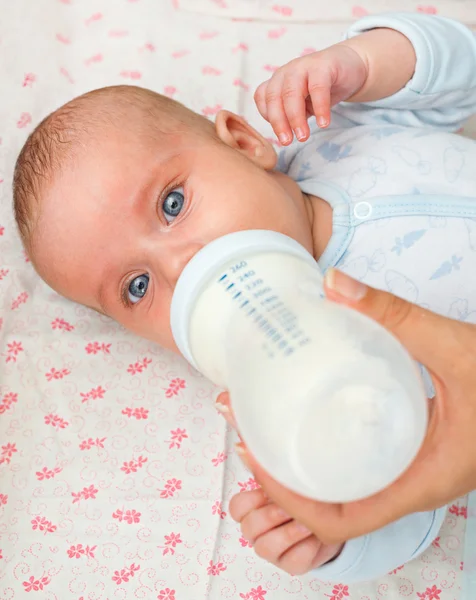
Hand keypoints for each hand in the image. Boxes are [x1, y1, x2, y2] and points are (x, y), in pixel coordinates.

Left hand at [218, 268, 475, 545]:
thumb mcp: (456, 347)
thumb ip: (396, 314)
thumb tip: (333, 282)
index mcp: (423, 480)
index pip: (340, 520)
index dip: (289, 500)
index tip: (256, 459)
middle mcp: (414, 486)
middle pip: (332, 507)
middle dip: (283, 481)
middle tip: (248, 433)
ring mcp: (415, 472)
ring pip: (347, 488)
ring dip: (302, 466)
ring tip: (267, 423)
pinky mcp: (416, 453)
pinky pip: (364, 468)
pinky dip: (330, 451)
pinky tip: (313, 414)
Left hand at [254, 44, 367, 143]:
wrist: (350, 66)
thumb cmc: (322, 88)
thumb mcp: (302, 104)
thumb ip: (290, 116)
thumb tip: (284, 137)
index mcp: (277, 81)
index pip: (263, 98)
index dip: (268, 117)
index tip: (280, 133)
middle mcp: (286, 72)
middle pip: (274, 98)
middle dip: (279, 123)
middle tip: (287, 142)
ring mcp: (303, 66)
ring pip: (292, 93)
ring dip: (295, 118)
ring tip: (303, 136)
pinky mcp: (323, 66)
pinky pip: (318, 88)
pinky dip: (320, 107)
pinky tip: (323, 123)